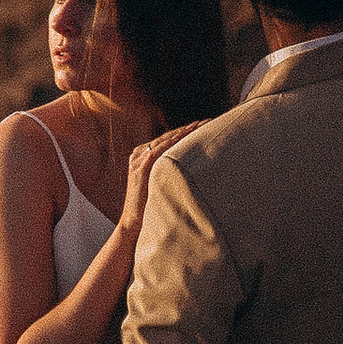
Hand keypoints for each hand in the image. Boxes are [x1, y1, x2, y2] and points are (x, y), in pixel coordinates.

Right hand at [118, 124, 195, 240]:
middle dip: (189, 128)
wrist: (134, 223)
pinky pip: (156, 152)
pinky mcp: (138, 171)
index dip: (187, 130)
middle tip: (208, 120)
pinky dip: (169, 144)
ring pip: (164, 141)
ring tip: (200, 125)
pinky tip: (182, 137)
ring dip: (183, 132)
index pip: (169, 138)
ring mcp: (137, 161)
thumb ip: (171, 171)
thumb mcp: (162, 183)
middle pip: (168, 136)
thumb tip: (195, 167)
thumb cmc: (151, 205)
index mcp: (144, 155)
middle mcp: (139, 155)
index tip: (206, 124)